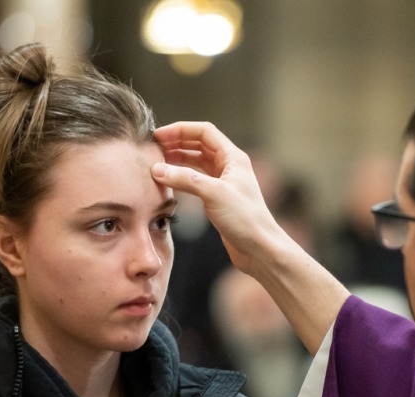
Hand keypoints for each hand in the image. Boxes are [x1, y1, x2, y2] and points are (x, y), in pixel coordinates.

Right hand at [152, 121, 284, 276]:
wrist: (259, 248)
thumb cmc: (244, 219)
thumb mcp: (213, 194)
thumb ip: (184, 179)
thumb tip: (157, 169)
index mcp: (233, 157)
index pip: (204, 132)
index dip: (180, 130)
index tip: (159, 136)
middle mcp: (229, 166)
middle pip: (199, 144)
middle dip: (177, 143)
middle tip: (154, 147)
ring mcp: (224, 182)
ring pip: (197, 162)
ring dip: (178, 159)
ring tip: (158, 162)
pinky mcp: (219, 198)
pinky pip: (197, 180)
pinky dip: (183, 176)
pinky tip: (170, 180)